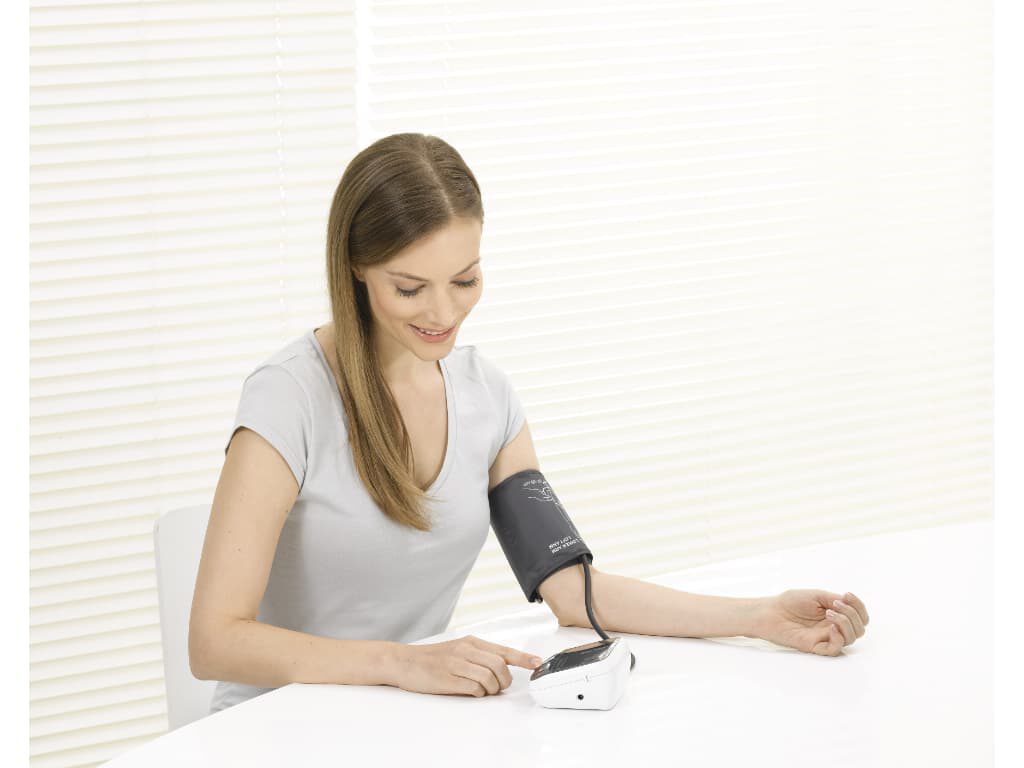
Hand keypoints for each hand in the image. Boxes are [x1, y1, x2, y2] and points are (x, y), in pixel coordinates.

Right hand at [394, 635, 542, 696]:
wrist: (404, 661)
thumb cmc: (433, 658)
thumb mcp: (458, 650)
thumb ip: (479, 656)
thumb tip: (502, 669)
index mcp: (471, 642)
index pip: (503, 650)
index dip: (523, 658)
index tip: (537, 663)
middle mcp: (466, 650)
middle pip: (499, 666)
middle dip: (504, 680)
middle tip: (497, 687)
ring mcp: (457, 664)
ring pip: (489, 678)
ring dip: (490, 689)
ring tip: (482, 690)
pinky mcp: (448, 678)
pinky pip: (474, 688)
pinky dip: (477, 693)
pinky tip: (469, 691)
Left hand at [754, 589, 869, 655]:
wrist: (772, 611)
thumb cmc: (791, 602)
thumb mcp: (817, 595)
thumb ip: (836, 600)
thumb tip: (850, 605)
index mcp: (836, 614)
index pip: (860, 616)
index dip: (859, 606)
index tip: (847, 594)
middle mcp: (834, 627)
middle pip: (860, 629)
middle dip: (852, 614)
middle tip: (835, 604)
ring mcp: (826, 637)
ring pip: (851, 638)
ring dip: (846, 623)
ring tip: (829, 613)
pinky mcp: (816, 646)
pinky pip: (835, 648)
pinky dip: (838, 638)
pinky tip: (830, 627)